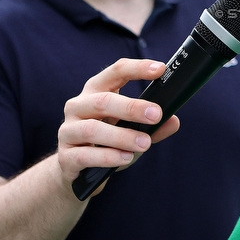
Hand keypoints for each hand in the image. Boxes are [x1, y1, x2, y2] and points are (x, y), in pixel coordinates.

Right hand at [57, 58, 180, 190]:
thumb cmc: (107, 143)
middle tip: (155, 114)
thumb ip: (153, 127)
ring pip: (92, 129)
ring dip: (121, 136)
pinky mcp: (65, 156)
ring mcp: (68, 131)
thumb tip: (173, 121)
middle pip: (103, 101)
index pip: (116, 72)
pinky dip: (108, 156)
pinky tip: (126, 158)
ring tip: (144, 143)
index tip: (161, 69)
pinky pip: (85, 155)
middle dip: (131, 107)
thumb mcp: (132, 131)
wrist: (77, 171)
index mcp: (96, 91)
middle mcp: (78, 106)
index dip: (138, 68)